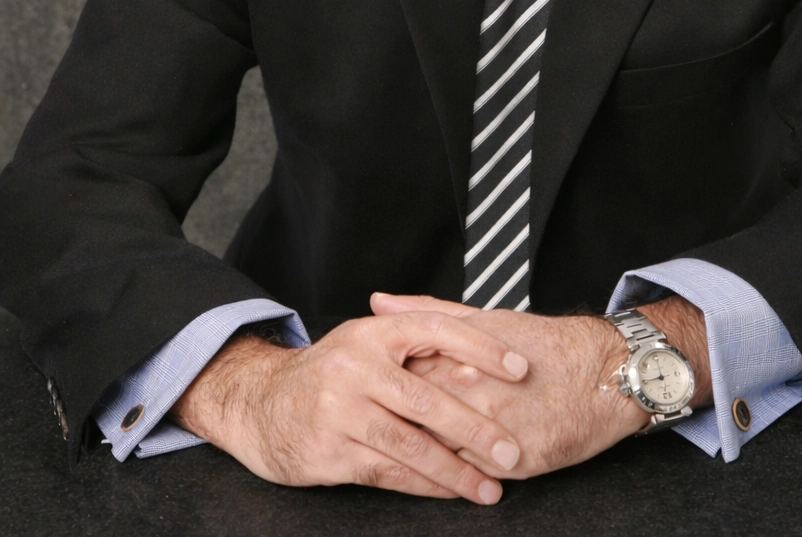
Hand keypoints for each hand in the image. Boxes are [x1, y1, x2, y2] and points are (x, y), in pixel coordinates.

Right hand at [170, 306, 528, 502]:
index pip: (436, 330)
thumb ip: (416, 332)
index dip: (482, 347)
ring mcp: (339, 411)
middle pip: (427, 399)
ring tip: (490, 486)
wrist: (261, 403)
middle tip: (512, 449)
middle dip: (475, 428)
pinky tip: (449, 491)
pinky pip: (386, 472)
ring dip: (454, 470)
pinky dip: (423, 485)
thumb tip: (479, 329)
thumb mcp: (366, 340)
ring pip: (409, 445)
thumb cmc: (331, 371)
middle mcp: (355, 367)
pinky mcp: (328, 451)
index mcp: (373, 332)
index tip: (521, 368)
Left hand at [370, 292, 702, 477]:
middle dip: (384, 424)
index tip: (354, 391)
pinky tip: (431, 478)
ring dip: (411, 456)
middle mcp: (476, 391)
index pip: (402, 374)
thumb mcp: (486, 318)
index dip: (374, 385)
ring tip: (386, 456)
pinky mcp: (518, 461)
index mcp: (462, 355)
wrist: (605, 374)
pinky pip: (470, 475)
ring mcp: (496, 429)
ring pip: (437, 450)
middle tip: (357, 428)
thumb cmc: (545, 343)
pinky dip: (447, 478)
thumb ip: (428, 312)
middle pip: (413, 415)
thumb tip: (380, 301)